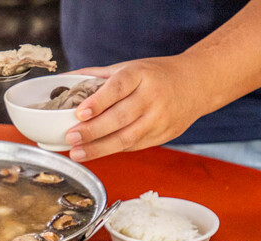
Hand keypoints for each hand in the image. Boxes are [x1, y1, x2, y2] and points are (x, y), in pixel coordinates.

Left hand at [65, 56, 205, 161]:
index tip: (80, 113)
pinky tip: (95, 152)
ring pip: (126, 138)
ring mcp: (160, 118)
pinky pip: (133, 146)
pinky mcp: (163, 135)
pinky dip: (112, 150)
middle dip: (92, 131)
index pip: (118, 88)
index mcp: (141, 75)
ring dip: (98, 148)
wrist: (198, 84)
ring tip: (77, 153)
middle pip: (119, 117)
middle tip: (70, 138)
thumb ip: (98, 76)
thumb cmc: (157, 75)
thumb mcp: (131, 67)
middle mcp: (152, 97)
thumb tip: (62, 81)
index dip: (98, 102)